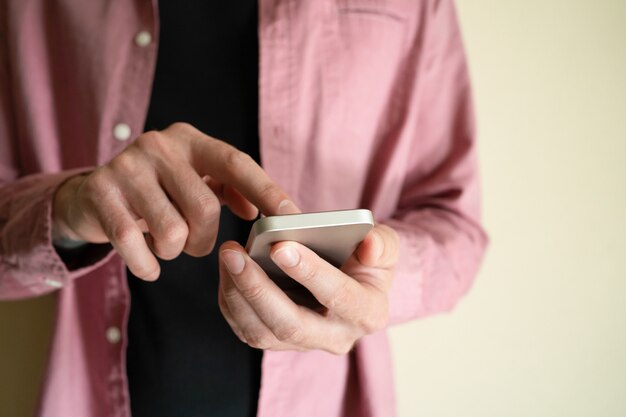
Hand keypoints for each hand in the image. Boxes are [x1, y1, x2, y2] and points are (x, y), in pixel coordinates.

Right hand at [52, 122, 296, 279]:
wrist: (91, 194)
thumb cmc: (158, 192)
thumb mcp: (195, 181)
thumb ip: (229, 190)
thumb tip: (257, 212)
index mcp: (191, 141)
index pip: (237, 163)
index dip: (266, 191)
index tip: (291, 217)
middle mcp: (160, 146)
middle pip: (204, 208)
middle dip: (205, 239)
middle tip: (195, 244)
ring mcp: (126, 166)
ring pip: (172, 230)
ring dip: (176, 251)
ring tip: (168, 245)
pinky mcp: (99, 192)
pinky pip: (132, 242)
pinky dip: (147, 265)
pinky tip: (150, 266)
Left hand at [218, 224, 398, 353]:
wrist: (354, 282)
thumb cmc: (367, 260)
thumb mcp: (386, 246)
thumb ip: (382, 244)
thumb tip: (367, 247)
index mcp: (368, 313)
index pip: (339, 297)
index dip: (310, 273)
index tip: (281, 246)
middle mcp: (336, 337)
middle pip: (291, 325)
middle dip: (259, 289)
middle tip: (235, 253)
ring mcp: (304, 344)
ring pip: (262, 333)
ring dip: (238, 294)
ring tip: (227, 255)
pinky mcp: (278, 340)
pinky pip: (247, 329)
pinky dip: (232, 299)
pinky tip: (227, 268)